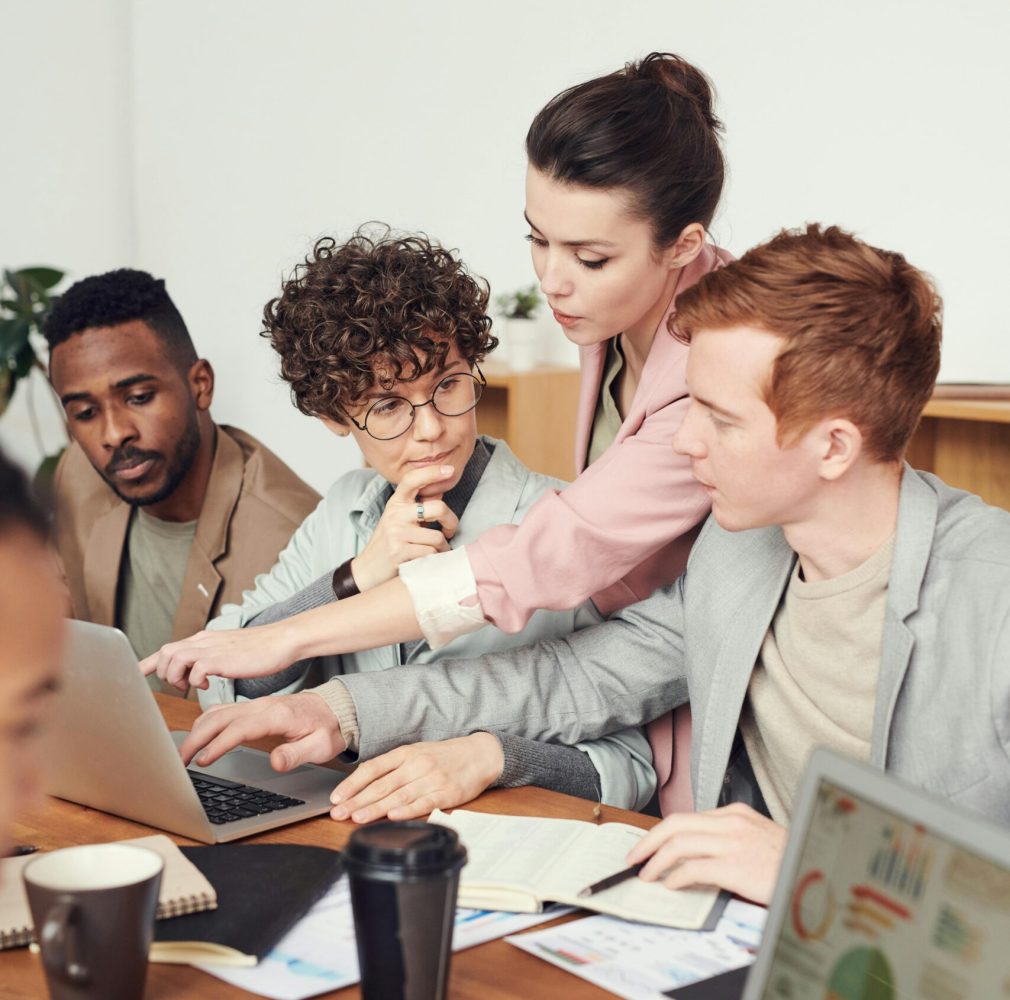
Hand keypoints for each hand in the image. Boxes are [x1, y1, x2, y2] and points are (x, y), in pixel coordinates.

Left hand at [139, 621, 297, 692]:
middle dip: (164, 673)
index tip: (135, 676)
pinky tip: (208, 685)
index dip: (147, 664)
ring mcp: (211, 648)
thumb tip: (199, 672)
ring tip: (191, 686)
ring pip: (174, 660)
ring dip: (176, 678)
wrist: (281, 641)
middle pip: (164, 653)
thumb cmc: (260, 650)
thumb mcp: (228, 652)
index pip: (166, 649)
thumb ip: (210, 658)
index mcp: (203, 640)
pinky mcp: (222, 659)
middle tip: (180, 685)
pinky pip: (195, 671)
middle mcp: (203, 641)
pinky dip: (195, 681)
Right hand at [178, 691, 345, 770]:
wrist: (337, 709)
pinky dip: (205, 723)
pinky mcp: (253, 709)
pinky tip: (199, 737)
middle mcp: (262, 706)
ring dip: (197, 731)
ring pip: (217, 712)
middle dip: (196, 738)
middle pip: (220, 717)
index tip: (203, 760)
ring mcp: (256, 705)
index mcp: (277, 714)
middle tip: (180, 761)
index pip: (239, 728)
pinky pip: (223, 711)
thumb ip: (297, 754)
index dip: (218, 744)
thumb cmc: (328, 728)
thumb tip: (274, 762)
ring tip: (183, 753)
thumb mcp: (320, 745)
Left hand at [329, 733, 503, 822]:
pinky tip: (393, 817)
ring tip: (357, 818)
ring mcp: (431, 779)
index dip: (352, 783)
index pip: (373, 768)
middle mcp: (416, 764)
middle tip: (338, 813)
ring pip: (399, 796)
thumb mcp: (417, 752)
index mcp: (406, 753)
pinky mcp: (447, 793)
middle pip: (382, 784)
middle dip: (357, 800)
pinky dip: (408, 811)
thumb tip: (364, 783)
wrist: (480, 754)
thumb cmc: (444, 756)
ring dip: (376, 808)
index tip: (336, 797)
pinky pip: (424, 803)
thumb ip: (393, 767)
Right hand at [351, 465, 458, 591]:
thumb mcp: (400, 520)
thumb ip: (418, 506)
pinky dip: (434, 559)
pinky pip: (431, 553)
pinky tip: (427, 561)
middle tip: (450, 531)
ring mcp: (396, 533)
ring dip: (442, 548)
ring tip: (435, 551)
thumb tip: (440, 491)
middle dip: (451, 522)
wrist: (368, 570)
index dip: (432, 472)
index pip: (412, 480)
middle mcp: (395, 514)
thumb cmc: (389, 543)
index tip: (449, 470)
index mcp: (396, 503)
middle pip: (438, 508)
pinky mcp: (399, 551)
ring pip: (438, 537)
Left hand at [625, 803, 787, 904]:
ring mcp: (733, 842)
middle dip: (648, 841)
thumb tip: (696, 856)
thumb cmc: (790, 862)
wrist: (819, 872)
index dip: (662, 833)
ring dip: (656, 860)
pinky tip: (670, 885)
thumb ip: (728, 840)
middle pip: (675, 824)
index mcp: (735, 813)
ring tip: (646, 875)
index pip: (687, 817)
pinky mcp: (735, 865)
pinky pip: (693, 868)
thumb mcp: (758, 839)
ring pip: (678, 843)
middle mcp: (731, 822)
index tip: (649, 846)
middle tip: (634, 857)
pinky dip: (675, 877)